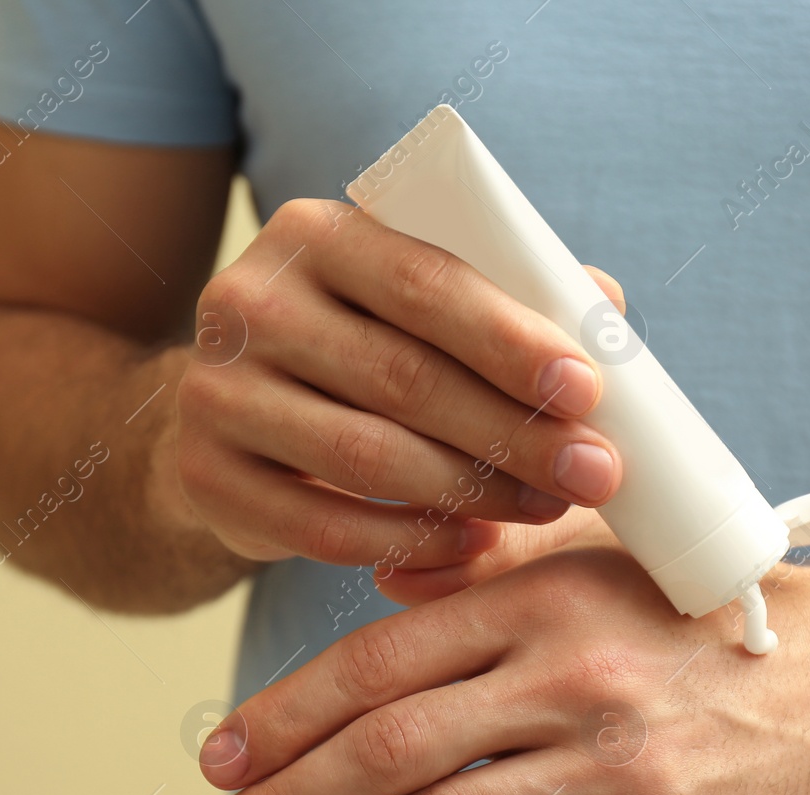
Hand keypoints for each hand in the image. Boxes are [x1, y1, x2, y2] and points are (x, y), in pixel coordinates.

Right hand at [173, 197, 626, 566]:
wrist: (236, 417)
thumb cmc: (362, 350)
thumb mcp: (421, 303)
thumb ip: (507, 293)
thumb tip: (603, 308)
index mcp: (314, 234)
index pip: (425, 283)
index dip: (511, 340)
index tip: (588, 390)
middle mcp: (248, 301)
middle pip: (403, 377)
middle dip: (514, 432)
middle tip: (595, 472)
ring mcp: (215, 392)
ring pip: (366, 458)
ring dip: (473, 492)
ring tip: (544, 508)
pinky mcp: (206, 475)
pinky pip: (322, 527)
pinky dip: (409, 543)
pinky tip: (471, 544)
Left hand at [191, 543, 809, 794]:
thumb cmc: (702, 617)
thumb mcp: (595, 566)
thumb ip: (485, 574)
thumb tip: (376, 590)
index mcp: (539, 602)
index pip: (378, 661)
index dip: (286, 713)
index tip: (220, 757)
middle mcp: (567, 679)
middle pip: (389, 746)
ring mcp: (612, 767)